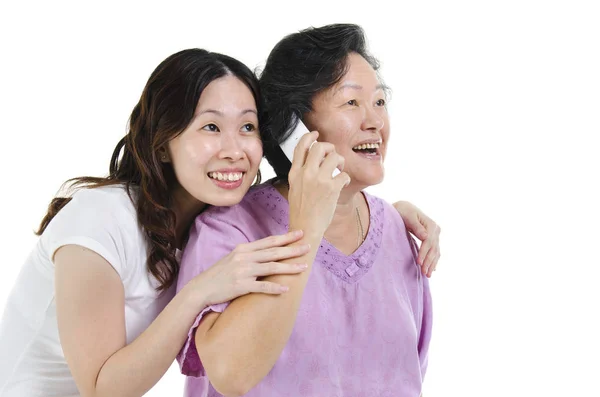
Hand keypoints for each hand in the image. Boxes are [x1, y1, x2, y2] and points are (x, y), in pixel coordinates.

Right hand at [190, 230, 310, 305]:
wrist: (201, 288)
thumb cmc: (219, 274)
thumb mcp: (233, 258)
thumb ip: (250, 254)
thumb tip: (268, 253)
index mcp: (243, 249)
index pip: (269, 241)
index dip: (285, 237)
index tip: (300, 233)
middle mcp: (244, 257)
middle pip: (273, 252)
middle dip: (292, 249)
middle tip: (308, 247)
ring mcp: (242, 271)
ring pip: (271, 267)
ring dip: (289, 267)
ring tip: (303, 267)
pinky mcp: (240, 286)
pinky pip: (261, 286)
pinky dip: (274, 288)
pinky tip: (286, 289)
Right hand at [287, 131, 350, 237]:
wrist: (305, 228)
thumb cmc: (301, 211)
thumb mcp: (294, 188)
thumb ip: (301, 173)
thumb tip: (313, 159)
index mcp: (294, 173)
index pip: (300, 147)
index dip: (310, 137)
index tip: (316, 133)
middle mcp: (306, 174)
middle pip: (319, 147)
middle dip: (329, 148)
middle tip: (332, 156)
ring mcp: (319, 181)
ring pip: (334, 157)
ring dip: (341, 161)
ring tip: (340, 170)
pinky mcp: (331, 189)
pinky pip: (344, 175)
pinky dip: (346, 178)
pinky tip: (342, 185)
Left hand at [393, 201, 440, 277]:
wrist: (404, 209)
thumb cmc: (404, 211)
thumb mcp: (408, 216)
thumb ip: (416, 226)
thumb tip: (425, 236)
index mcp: (431, 224)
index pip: (429, 241)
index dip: (424, 252)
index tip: (419, 262)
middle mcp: (436, 230)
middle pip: (433, 248)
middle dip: (429, 261)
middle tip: (424, 273)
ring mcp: (435, 235)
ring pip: (436, 252)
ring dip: (432, 264)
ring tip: (428, 275)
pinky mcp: (432, 239)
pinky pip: (434, 252)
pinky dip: (434, 261)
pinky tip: (432, 269)